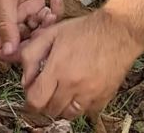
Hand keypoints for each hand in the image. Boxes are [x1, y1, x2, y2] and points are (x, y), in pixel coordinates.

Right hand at [0, 0, 60, 61]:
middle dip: (36, 39)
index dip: (16, 54)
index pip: (3, 48)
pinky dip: (54, 11)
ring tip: (49, 12)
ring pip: (38, 31)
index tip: (31, 52)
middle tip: (45, 28)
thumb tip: (7, 51)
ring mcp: (24, 12)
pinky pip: (47, 16)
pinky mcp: (37, 4)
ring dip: (47, 25)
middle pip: (23, 43)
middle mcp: (9, 19)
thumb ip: (6, 24)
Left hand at [20, 10, 142, 118]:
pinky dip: (80, 105)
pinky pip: (86, 111)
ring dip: (62, 106)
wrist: (118, 31)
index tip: (32, 95)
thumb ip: (31, 54)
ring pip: (68, 114)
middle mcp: (74, 85)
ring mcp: (90, 93)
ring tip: (63, 91)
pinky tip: (80, 90)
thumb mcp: (52, 33)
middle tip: (47, 90)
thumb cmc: (85, 30)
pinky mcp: (104, 97)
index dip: (29, 101)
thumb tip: (25, 77)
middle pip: (51, 110)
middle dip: (45, 102)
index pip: (35, 100)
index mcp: (58, 68)